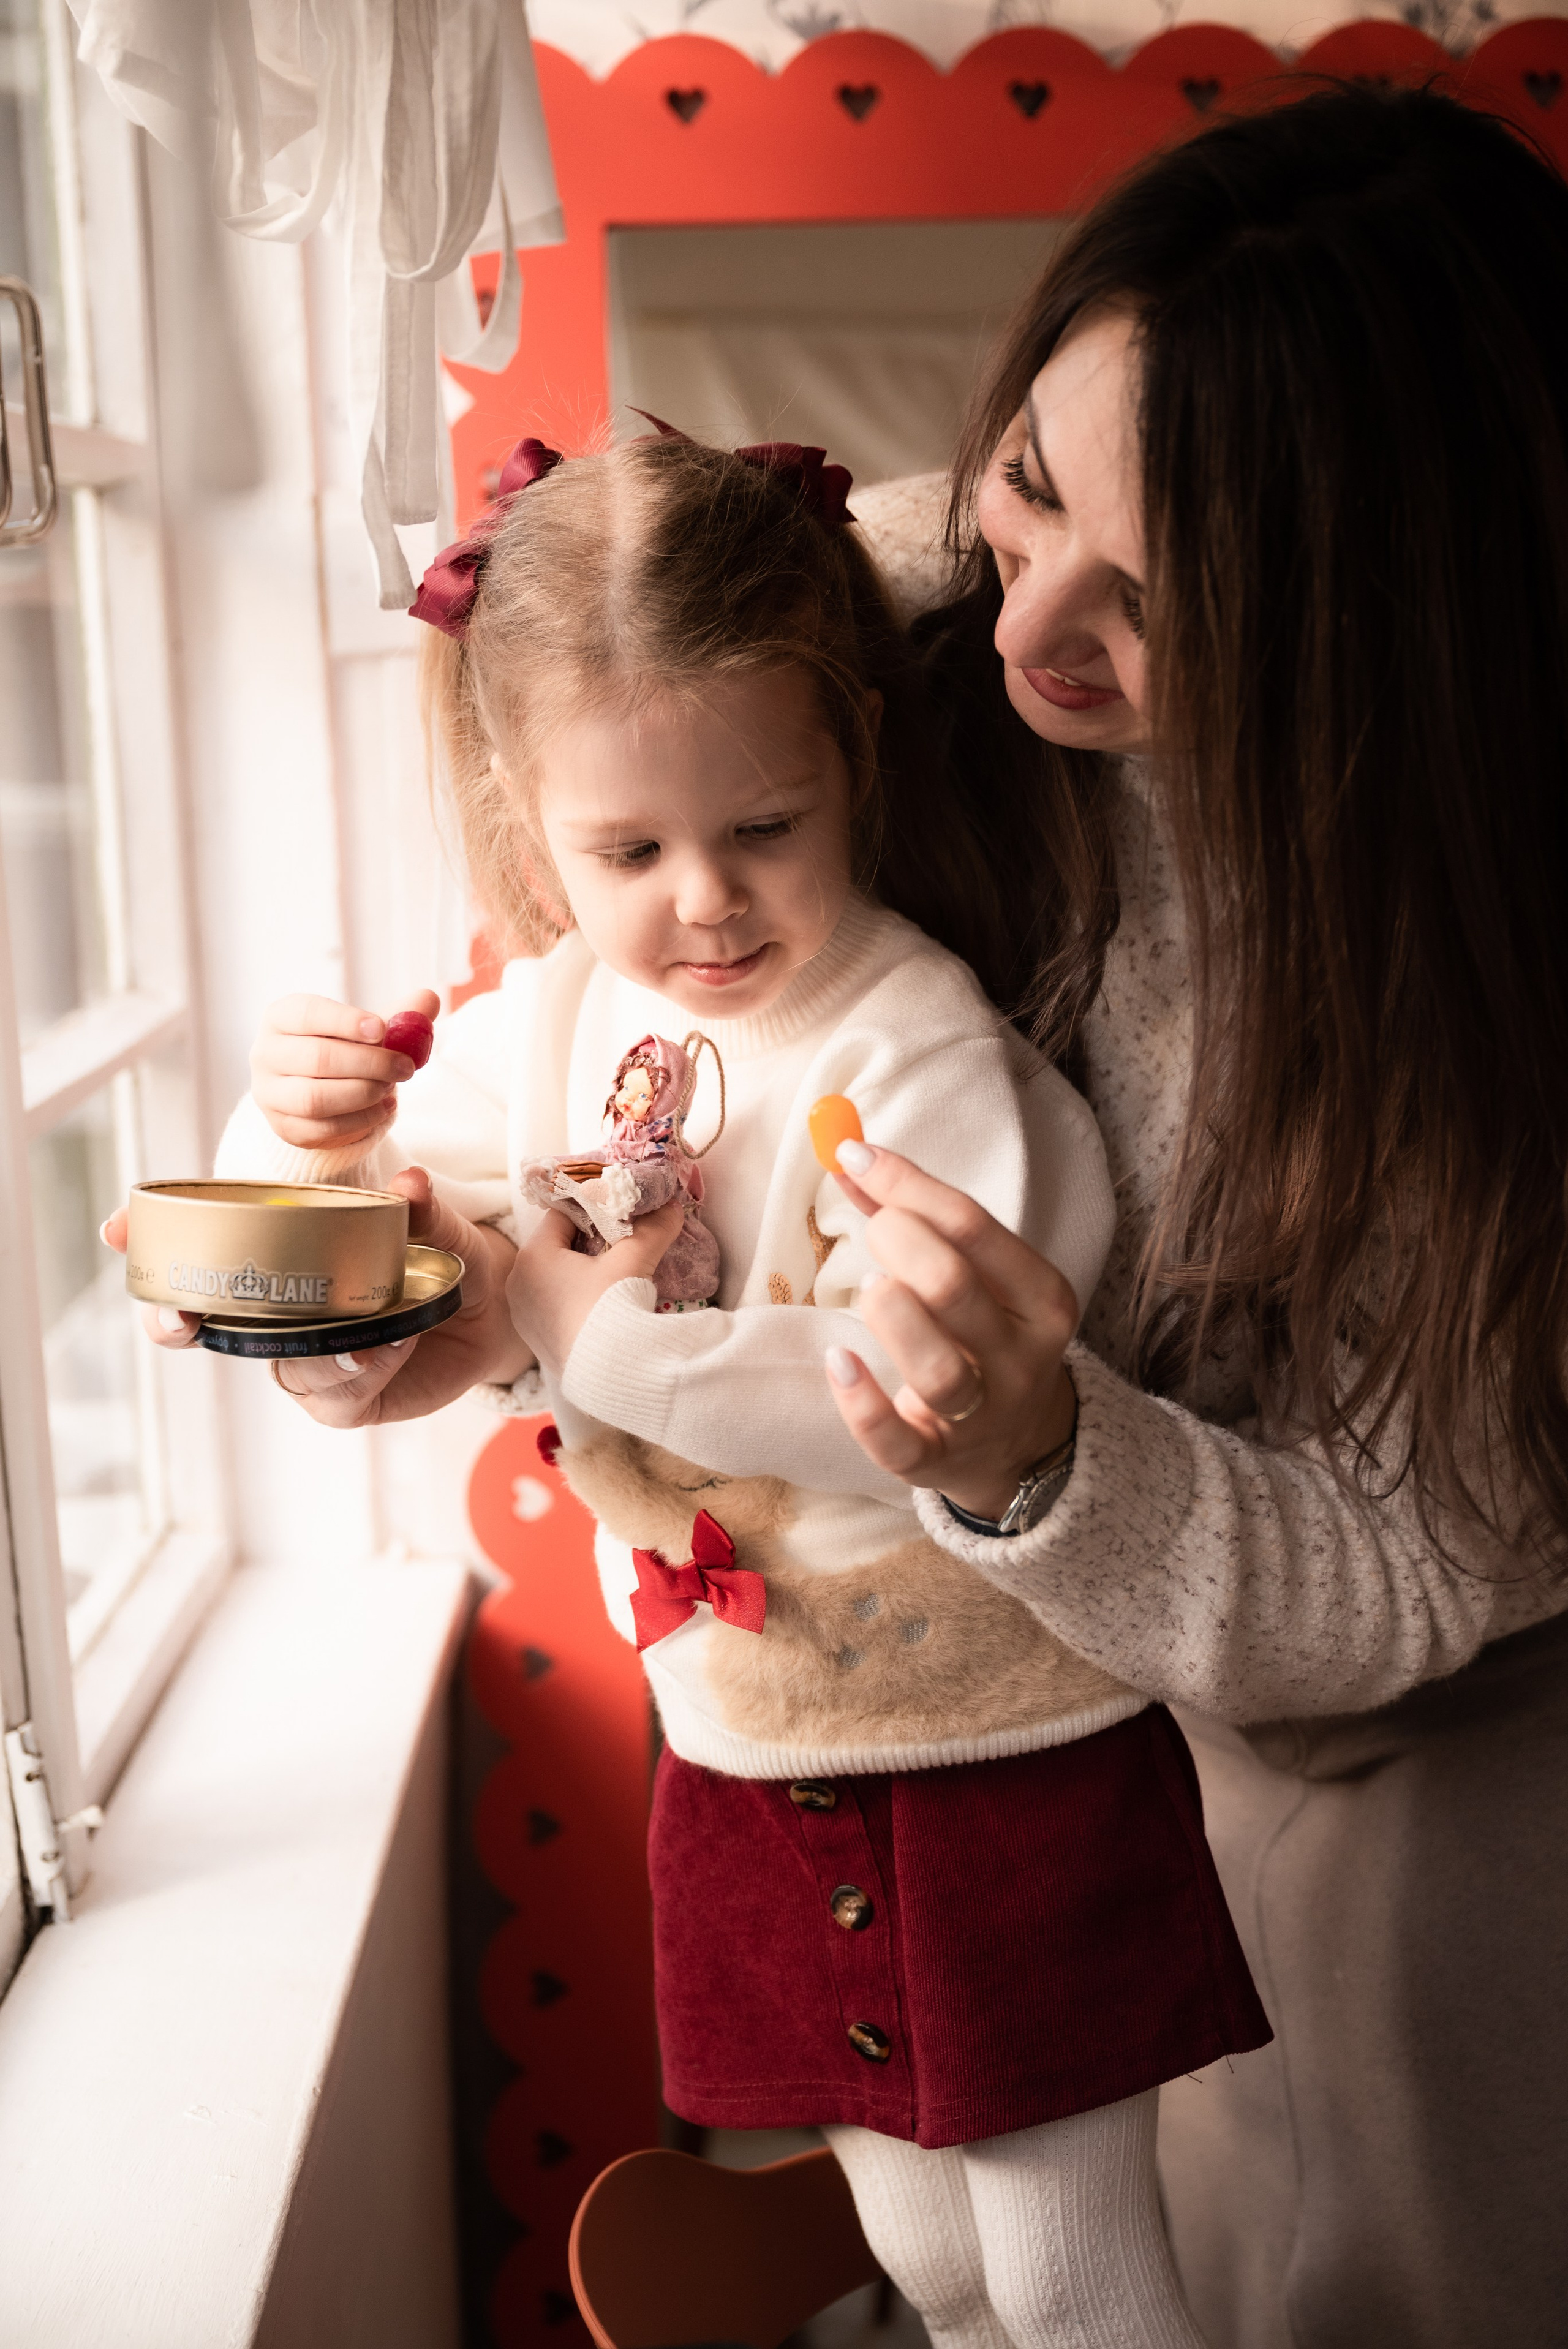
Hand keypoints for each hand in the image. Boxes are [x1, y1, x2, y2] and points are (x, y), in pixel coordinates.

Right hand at [101, 1167, 533, 1425]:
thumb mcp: (442, 1225)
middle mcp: (281, 1310)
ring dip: (311, 1353)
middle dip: (175, 1321)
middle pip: (205, 1322)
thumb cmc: (448, 1256)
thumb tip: (410, 1184)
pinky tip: (391, 1350)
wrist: (495, 1311)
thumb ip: (424, 1208)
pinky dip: (357, 1376)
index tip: (118, 1227)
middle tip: (181, 1313)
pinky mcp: (345, 1398)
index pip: (200, 1248)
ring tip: (370, 1335)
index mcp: (282, 1255)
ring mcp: (308, 1355)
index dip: (149, 1239)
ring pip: (276, 1365)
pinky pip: (332, 1397)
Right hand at [249, 988, 440, 1151]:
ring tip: (391, 1086)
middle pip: (317, 1059)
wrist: (322, 1088)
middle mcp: (265, 1054)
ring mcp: (270, 1094)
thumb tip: (429, 999)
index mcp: (281, 1017)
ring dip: (364, 1093)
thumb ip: (399, 1013)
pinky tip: (384, 1107)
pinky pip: (323, 1128)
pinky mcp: (285, 1127)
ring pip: (316, 1098)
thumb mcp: (369, 1027)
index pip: (308, 1014)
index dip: (345, 1021)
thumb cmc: (344, 1047)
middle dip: (369, 1063)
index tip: (382, 1030)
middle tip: (406, 1066)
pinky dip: (361, 1119)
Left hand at [508, 1202, 685, 1379]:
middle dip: (586, 1242)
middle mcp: (517, 1281)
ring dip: (578, 1272)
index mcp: (532, 1255)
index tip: (617, 1216)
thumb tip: (671, 1206)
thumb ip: (652, 1228)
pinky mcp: (534, 1339)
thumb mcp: (634, 1260)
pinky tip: (598, 1306)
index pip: (561, 1215)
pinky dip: (572, 1298)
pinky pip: (552, 1304)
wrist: (607, 1375)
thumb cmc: (611, 1307)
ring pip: (552, 1277)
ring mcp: (522, 1314)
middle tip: (619, 1244)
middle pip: (555, 1246)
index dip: (592, 1211)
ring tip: (611, 1277)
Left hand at [821, 1145, 1078, 1518]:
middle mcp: (1022, 1358)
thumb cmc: (987, 1336)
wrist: (1019, 1445)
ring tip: (869, 1289)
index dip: (906, 1184)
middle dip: (900, 1242)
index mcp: (1043, 1299)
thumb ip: (918, 1219)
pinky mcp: (937, 1461)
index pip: (973, 1227)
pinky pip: (897, 1443)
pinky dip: (862, 1403)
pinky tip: (838, 1361)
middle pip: (955, 1290)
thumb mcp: (980, 1277)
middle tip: (874, 1230)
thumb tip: (852, 1158)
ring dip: (893, 1318)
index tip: (852, 1154)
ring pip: (939, 1371)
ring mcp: (982, 1416)